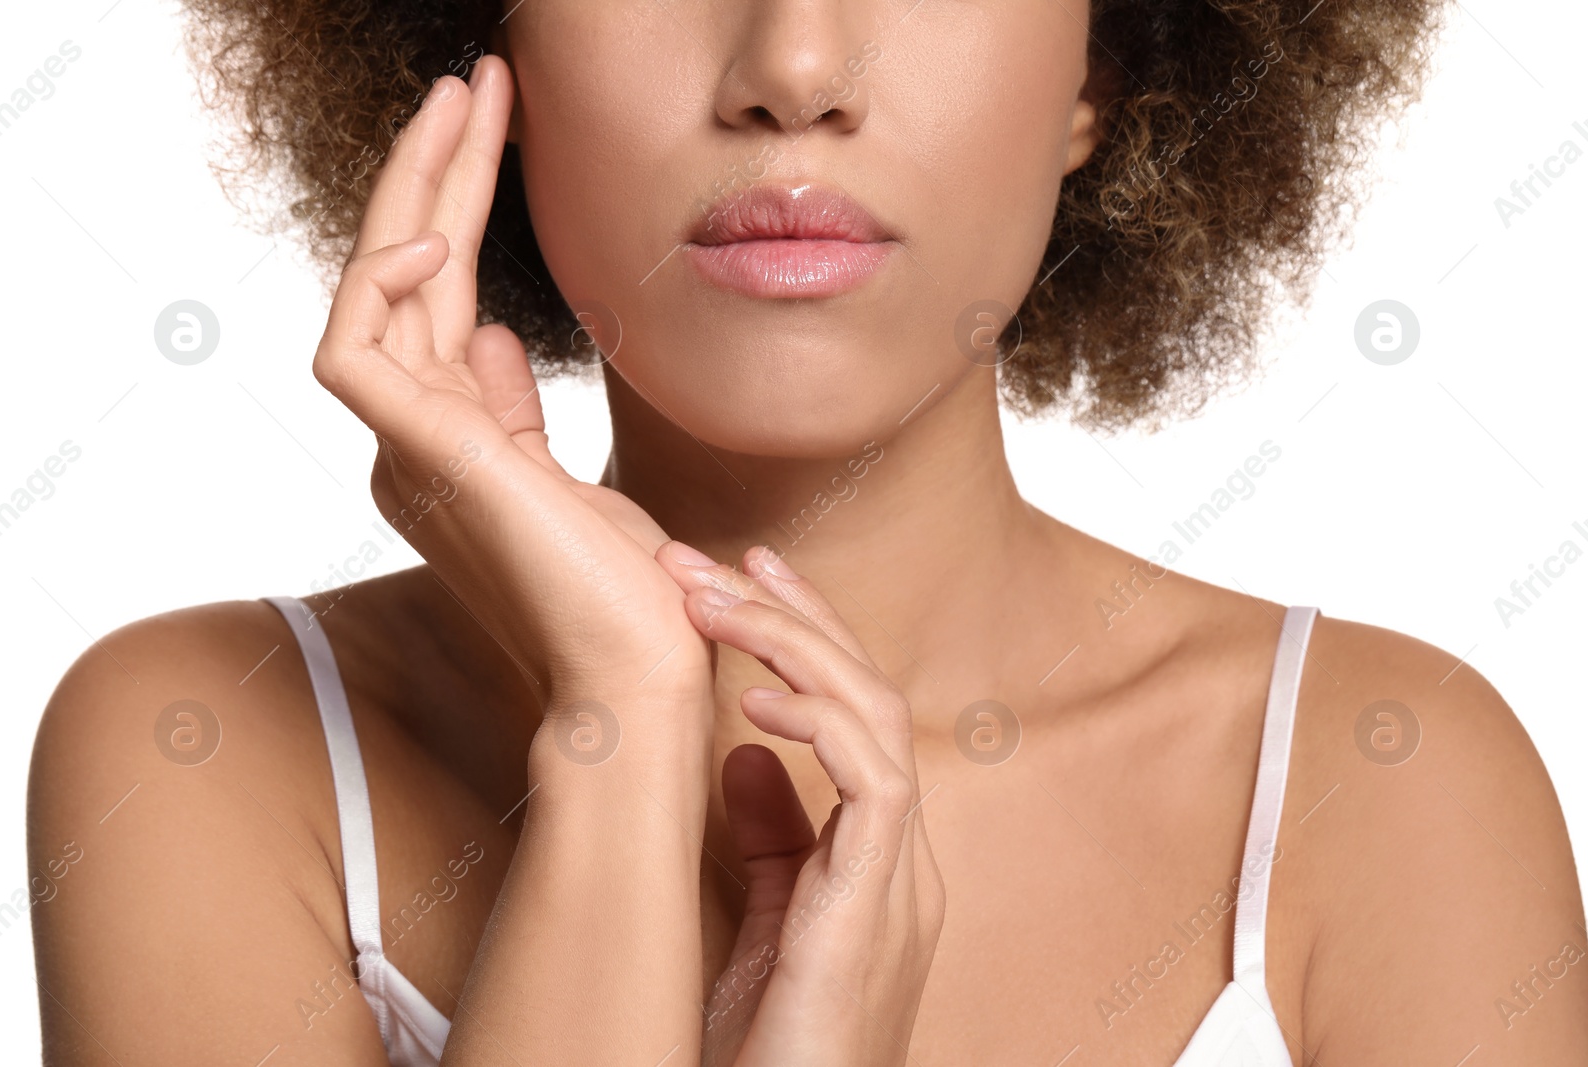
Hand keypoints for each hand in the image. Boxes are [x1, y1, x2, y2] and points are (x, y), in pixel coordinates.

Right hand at [311, 57, 708, 711]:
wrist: (637, 675)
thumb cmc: (618, 593)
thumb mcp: (564, 477)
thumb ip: (507, 410)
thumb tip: (490, 338)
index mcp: (448, 438)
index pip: (439, 295)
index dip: (459, 205)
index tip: (496, 129)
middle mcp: (414, 438)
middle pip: (407, 275)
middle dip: (435, 171)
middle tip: (471, 84)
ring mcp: (408, 451)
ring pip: (375, 290)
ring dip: (413, 189)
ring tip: (461, 103)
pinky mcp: (421, 461)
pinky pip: (354, 352)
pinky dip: (376, 286)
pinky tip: (429, 233)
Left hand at [654, 544, 945, 1065]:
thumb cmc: (765, 1048)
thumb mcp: (762, 922)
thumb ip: (771, 835)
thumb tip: (748, 747)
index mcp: (872, 854)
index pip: (855, 713)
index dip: (807, 635)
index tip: (746, 577)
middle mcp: (898, 854)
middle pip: (870, 694)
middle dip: (794, 614)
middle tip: (718, 558)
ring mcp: (898, 880)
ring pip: (878, 718)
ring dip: (795, 646)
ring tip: (716, 601)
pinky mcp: (880, 908)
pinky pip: (875, 787)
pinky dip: (823, 725)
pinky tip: (759, 697)